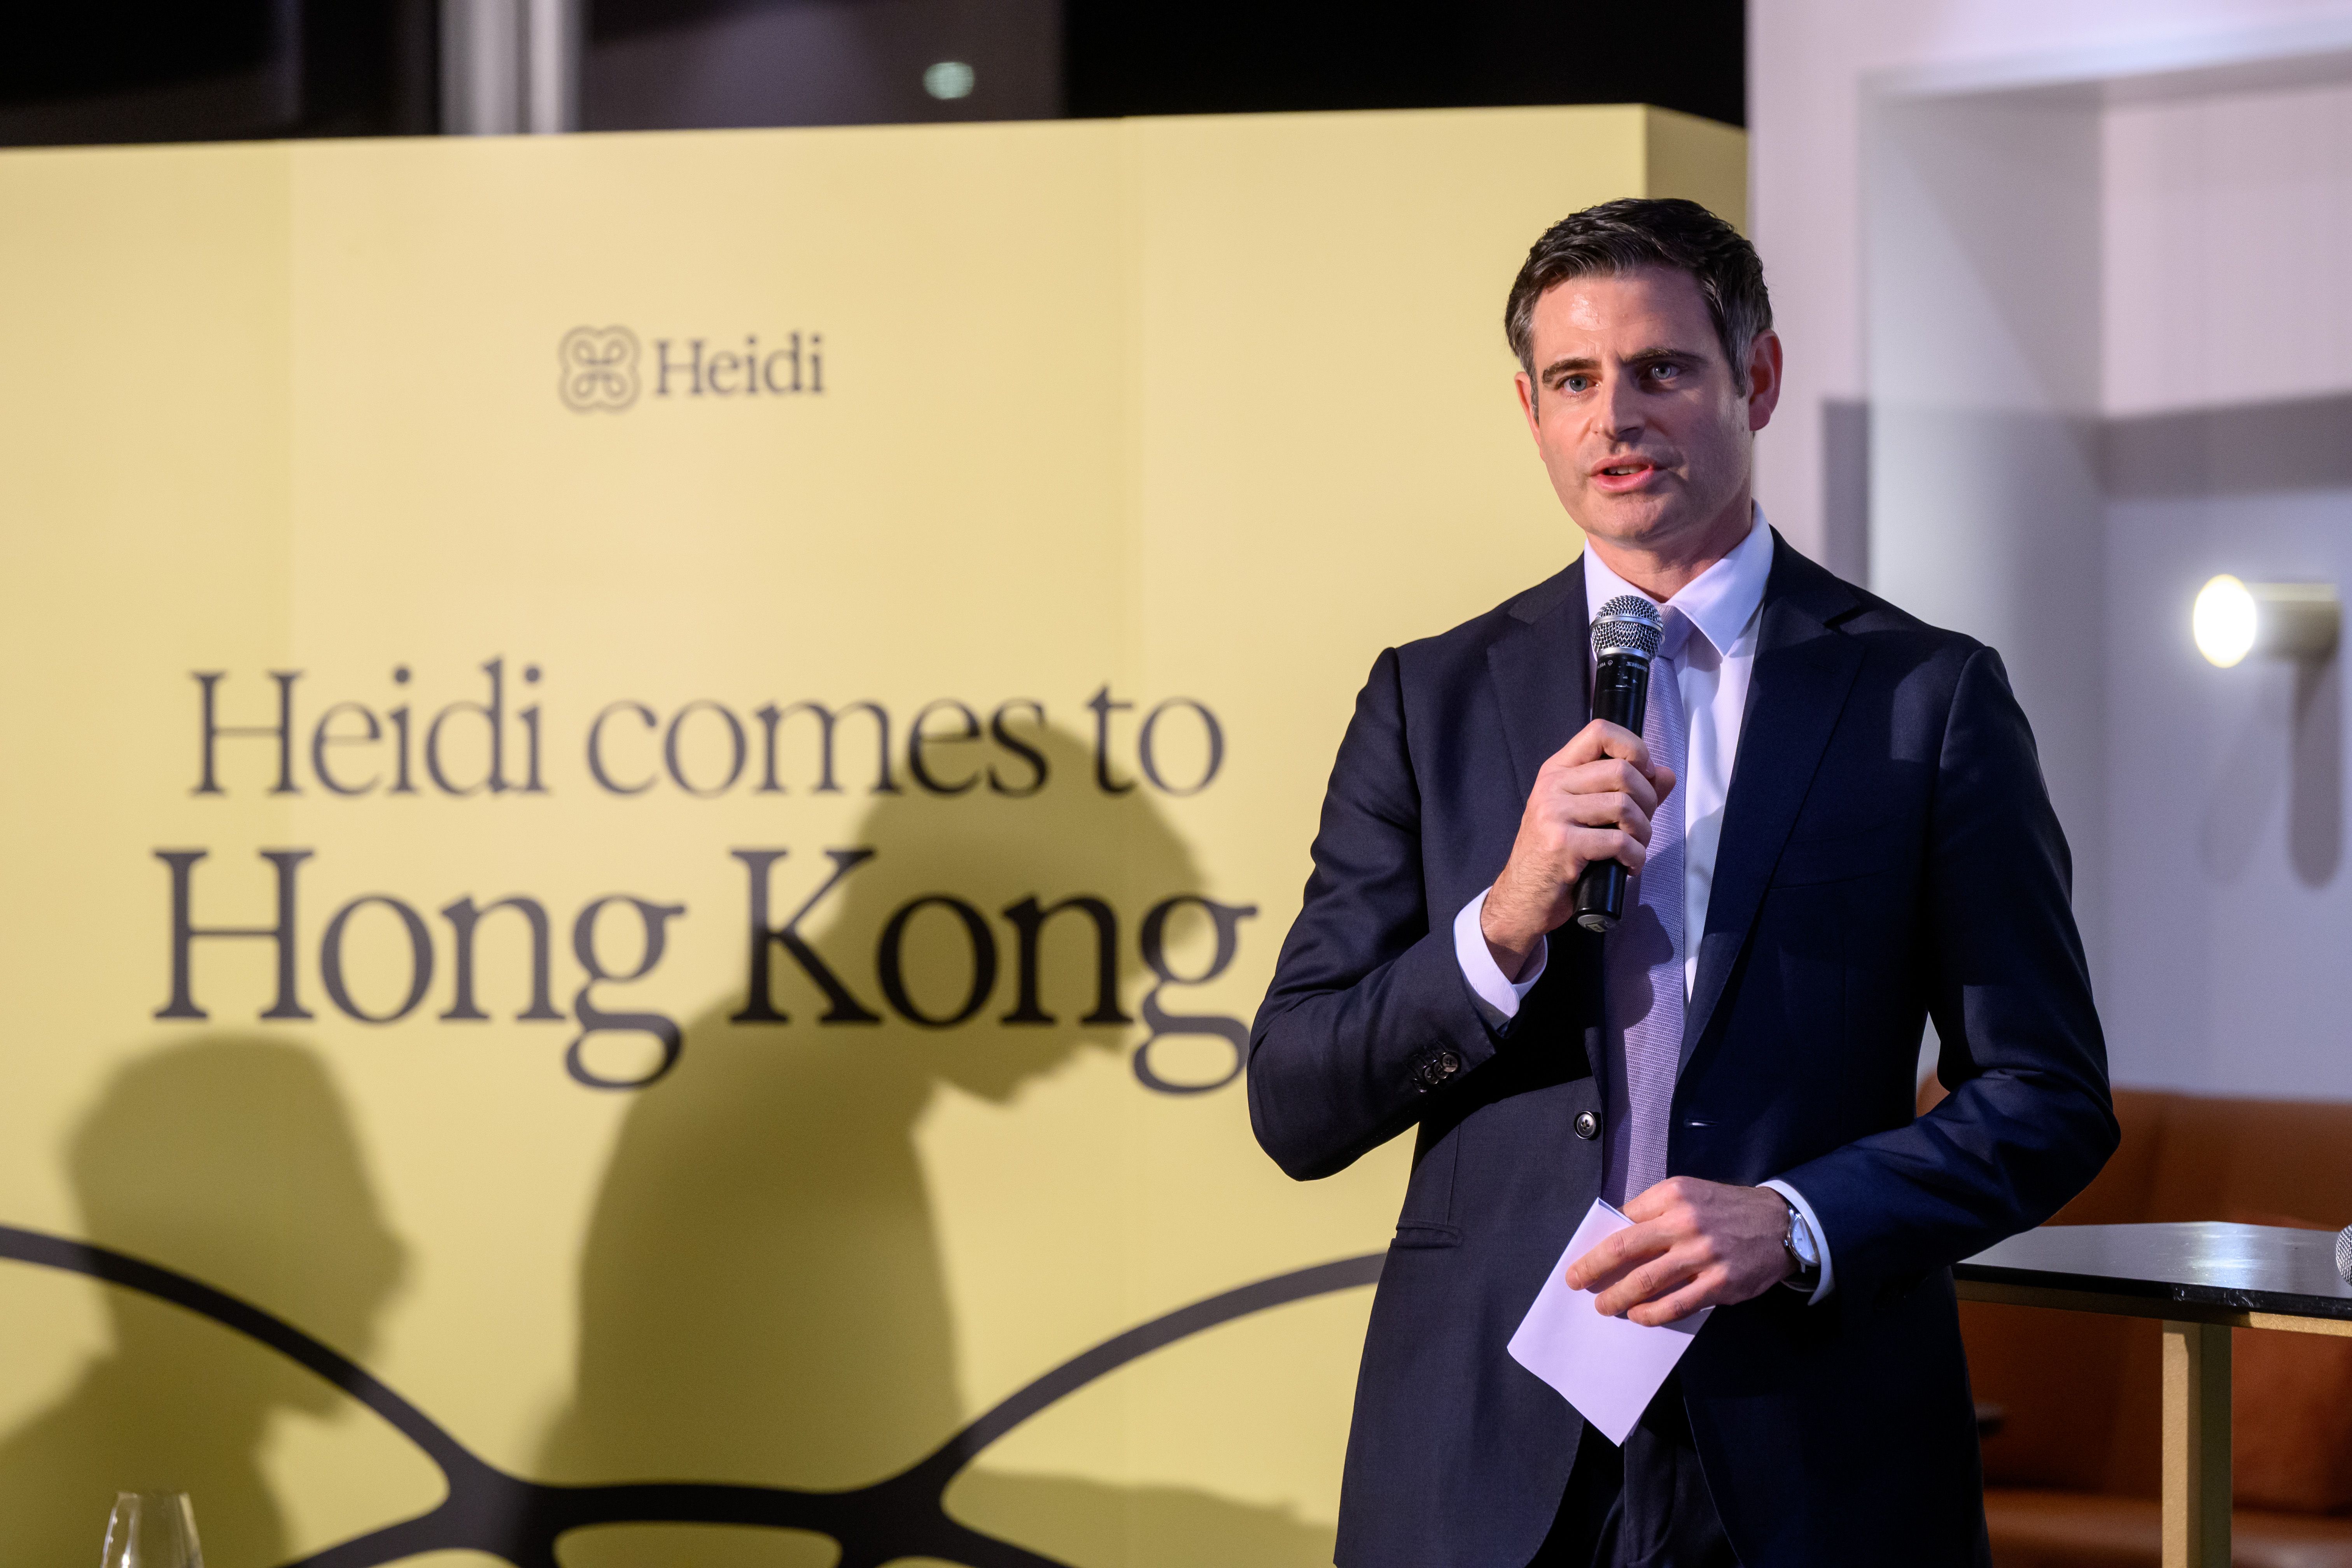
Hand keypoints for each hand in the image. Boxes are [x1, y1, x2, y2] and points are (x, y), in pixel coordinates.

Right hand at [1480, 718, 1676, 977]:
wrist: (1522, 899)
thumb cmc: (1556, 857)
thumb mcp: (1586, 816)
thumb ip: (1627, 792)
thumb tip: (1666, 774)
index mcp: (1557, 771)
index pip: (1599, 731)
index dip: (1634, 747)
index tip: (1645, 773)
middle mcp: (1552, 786)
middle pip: (1622, 770)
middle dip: (1648, 800)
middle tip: (1642, 825)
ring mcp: (1554, 814)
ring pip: (1624, 805)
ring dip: (1644, 832)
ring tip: (1636, 847)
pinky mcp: (1562, 845)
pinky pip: (1619, 841)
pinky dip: (1636, 856)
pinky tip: (1629, 866)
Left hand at [1562, 1177, 1793, 1325]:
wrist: (1780, 1224)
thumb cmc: (1725, 1210)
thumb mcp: (1689, 1194)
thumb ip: (1655, 1212)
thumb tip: (1616, 1237)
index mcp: (1673, 1194)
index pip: (1623, 1220)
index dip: (1598, 1243)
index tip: (1582, 1259)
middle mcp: (1686, 1222)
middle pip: (1625, 1248)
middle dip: (1593, 1269)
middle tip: (1576, 1282)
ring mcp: (1703, 1254)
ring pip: (1646, 1281)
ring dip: (1618, 1297)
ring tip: (1604, 1307)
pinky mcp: (1720, 1283)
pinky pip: (1676, 1304)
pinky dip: (1651, 1314)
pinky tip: (1638, 1317)